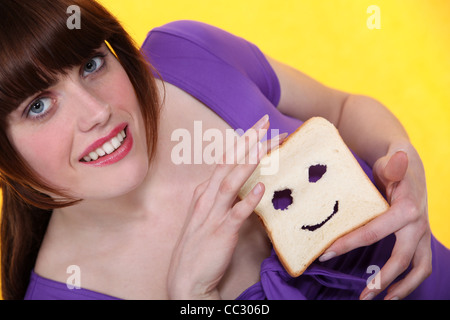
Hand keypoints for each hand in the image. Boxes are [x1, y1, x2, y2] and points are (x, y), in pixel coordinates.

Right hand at [167, 115, 284, 298]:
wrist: (186, 278)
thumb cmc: (199, 246)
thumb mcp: (208, 215)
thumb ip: (223, 198)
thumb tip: (245, 185)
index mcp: (205, 192)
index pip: (226, 161)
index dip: (242, 143)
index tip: (259, 128)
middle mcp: (207, 198)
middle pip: (227, 163)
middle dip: (246, 142)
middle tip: (264, 122)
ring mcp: (213, 214)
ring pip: (230, 182)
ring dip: (247, 163)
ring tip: (264, 145)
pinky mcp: (221, 233)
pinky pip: (235, 214)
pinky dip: (247, 201)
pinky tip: (261, 189)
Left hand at [320, 142, 431, 299]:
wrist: (411, 167)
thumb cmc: (394, 166)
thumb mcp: (390, 164)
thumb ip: (393, 165)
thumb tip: (400, 159)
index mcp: (406, 208)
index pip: (373, 232)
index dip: (348, 244)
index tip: (325, 254)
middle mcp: (418, 224)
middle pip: (401, 257)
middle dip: (382, 278)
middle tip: (363, 295)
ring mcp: (422, 234)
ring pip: (419, 268)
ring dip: (402, 287)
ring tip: (381, 300)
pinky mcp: (421, 239)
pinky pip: (421, 265)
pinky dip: (410, 281)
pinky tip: (393, 291)